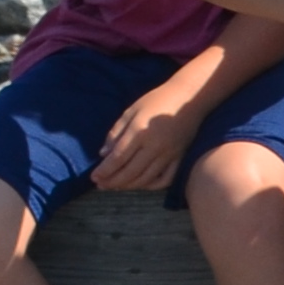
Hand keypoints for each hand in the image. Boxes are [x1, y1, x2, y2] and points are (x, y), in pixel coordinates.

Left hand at [91, 76, 213, 193]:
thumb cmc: (157, 100)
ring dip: (128, 186)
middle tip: (101, 185)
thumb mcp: (132, 110)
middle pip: (130, 171)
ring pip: (145, 178)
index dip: (104, 170)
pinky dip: (152, 185)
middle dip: (112, 181)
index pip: (118, 158)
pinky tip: (141, 185)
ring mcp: (169, 154)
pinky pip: (165, 178)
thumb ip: (116, 132)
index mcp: (140, 131)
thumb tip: (103, 154)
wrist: (190, 97)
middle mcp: (154, 146)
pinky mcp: (180, 157)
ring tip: (115, 187)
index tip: (93, 178)